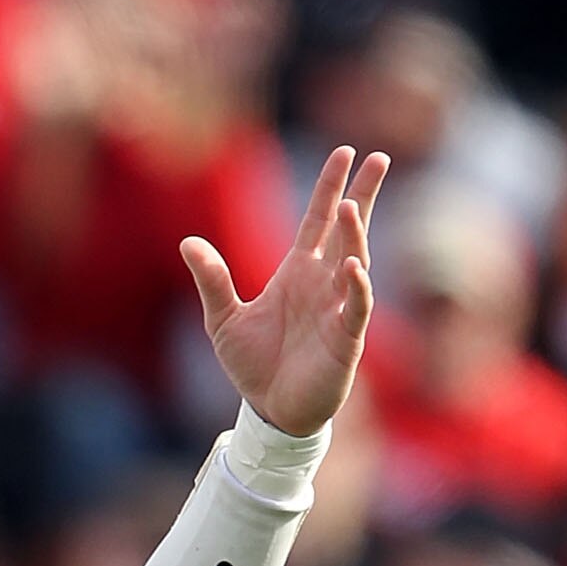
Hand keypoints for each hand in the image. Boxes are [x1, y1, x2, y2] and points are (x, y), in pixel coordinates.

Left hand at [182, 144, 387, 437]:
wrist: (268, 411)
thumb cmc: (253, 366)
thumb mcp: (223, 319)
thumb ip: (212, 280)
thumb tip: (187, 242)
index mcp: (298, 272)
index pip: (319, 219)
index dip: (331, 187)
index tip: (345, 153)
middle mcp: (324, 283)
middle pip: (349, 229)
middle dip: (362, 195)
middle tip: (379, 158)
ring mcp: (338, 309)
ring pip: (354, 261)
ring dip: (355, 234)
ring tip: (351, 206)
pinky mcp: (345, 339)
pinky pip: (356, 308)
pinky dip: (356, 288)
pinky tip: (352, 268)